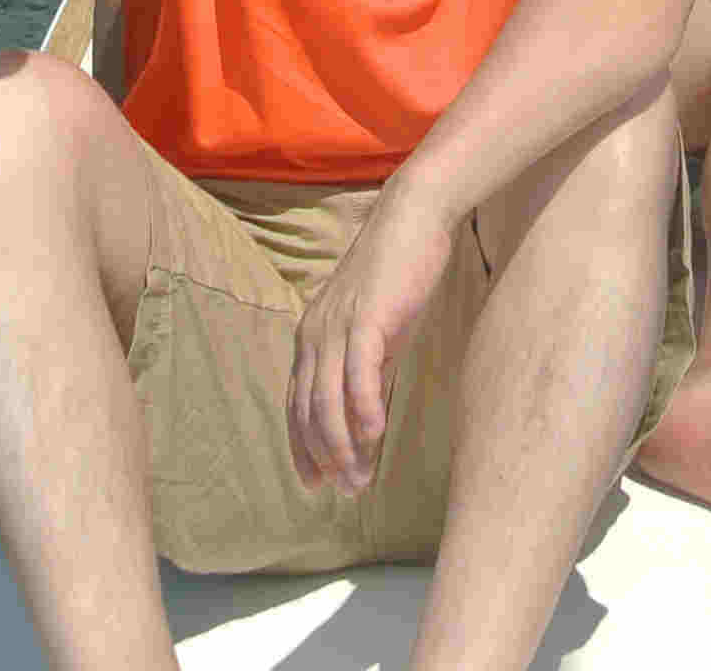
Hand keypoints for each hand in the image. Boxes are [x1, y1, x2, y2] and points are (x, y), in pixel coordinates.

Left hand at [287, 181, 457, 493]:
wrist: (413, 219)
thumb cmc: (398, 276)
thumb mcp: (378, 332)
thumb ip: (369, 373)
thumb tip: (370, 422)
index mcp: (311, 339)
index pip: (298, 406)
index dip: (304, 448)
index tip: (319, 484)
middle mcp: (314, 336)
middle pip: (309, 411)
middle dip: (326, 457)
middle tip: (348, 490)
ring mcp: (337, 326)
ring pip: (329, 399)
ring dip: (344, 445)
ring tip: (360, 478)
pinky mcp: (366, 317)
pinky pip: (359, 372)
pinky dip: (364, 408)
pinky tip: (375, 435)